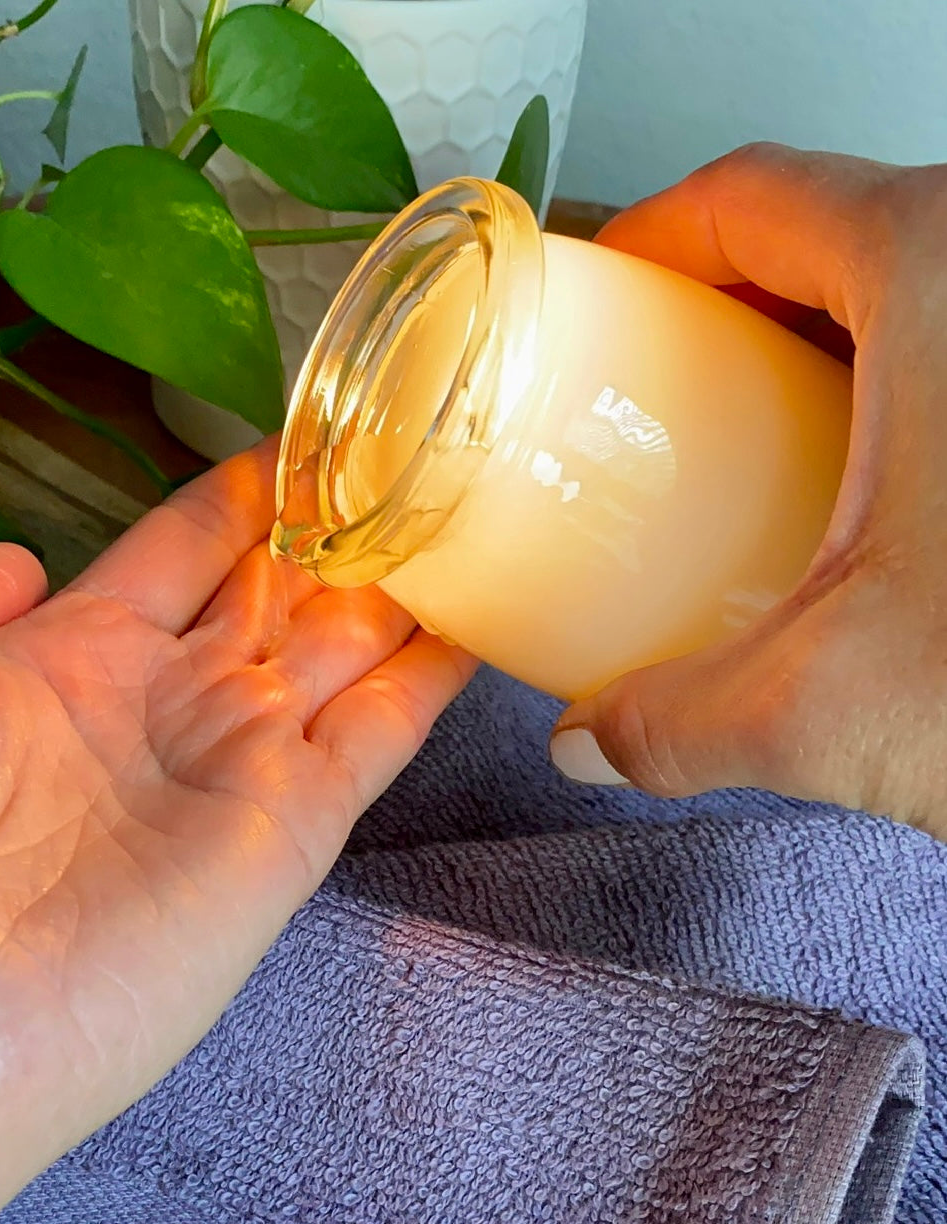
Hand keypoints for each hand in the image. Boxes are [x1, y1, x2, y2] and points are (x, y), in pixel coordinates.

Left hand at [0, 437, 473, 1223]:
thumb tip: (18, 558)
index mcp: (82, 652)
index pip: (191, 543)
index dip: (249, 488)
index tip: (306, 434)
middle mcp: (179, 695)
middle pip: (288, 586)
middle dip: (348, 526)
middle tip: (415, 459)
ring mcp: (246, 755)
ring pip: (351, 646)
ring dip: (407, 586)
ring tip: (473, 518)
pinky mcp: (297, 823)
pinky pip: (385, 729)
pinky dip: (437, 674)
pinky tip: (486, 615)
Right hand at [551, 143, 946, 838]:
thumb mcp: (834, 706)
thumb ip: (678, 724)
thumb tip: (601, 735)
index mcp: (939, 277)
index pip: (750, 197)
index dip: (653, 238)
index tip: (609, 290)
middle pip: (823, 232)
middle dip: (722, 296)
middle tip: (658, 375)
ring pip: (901, 286)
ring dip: (809, 343)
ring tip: (745, 431)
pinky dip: (888, 386)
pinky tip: (861, 483)